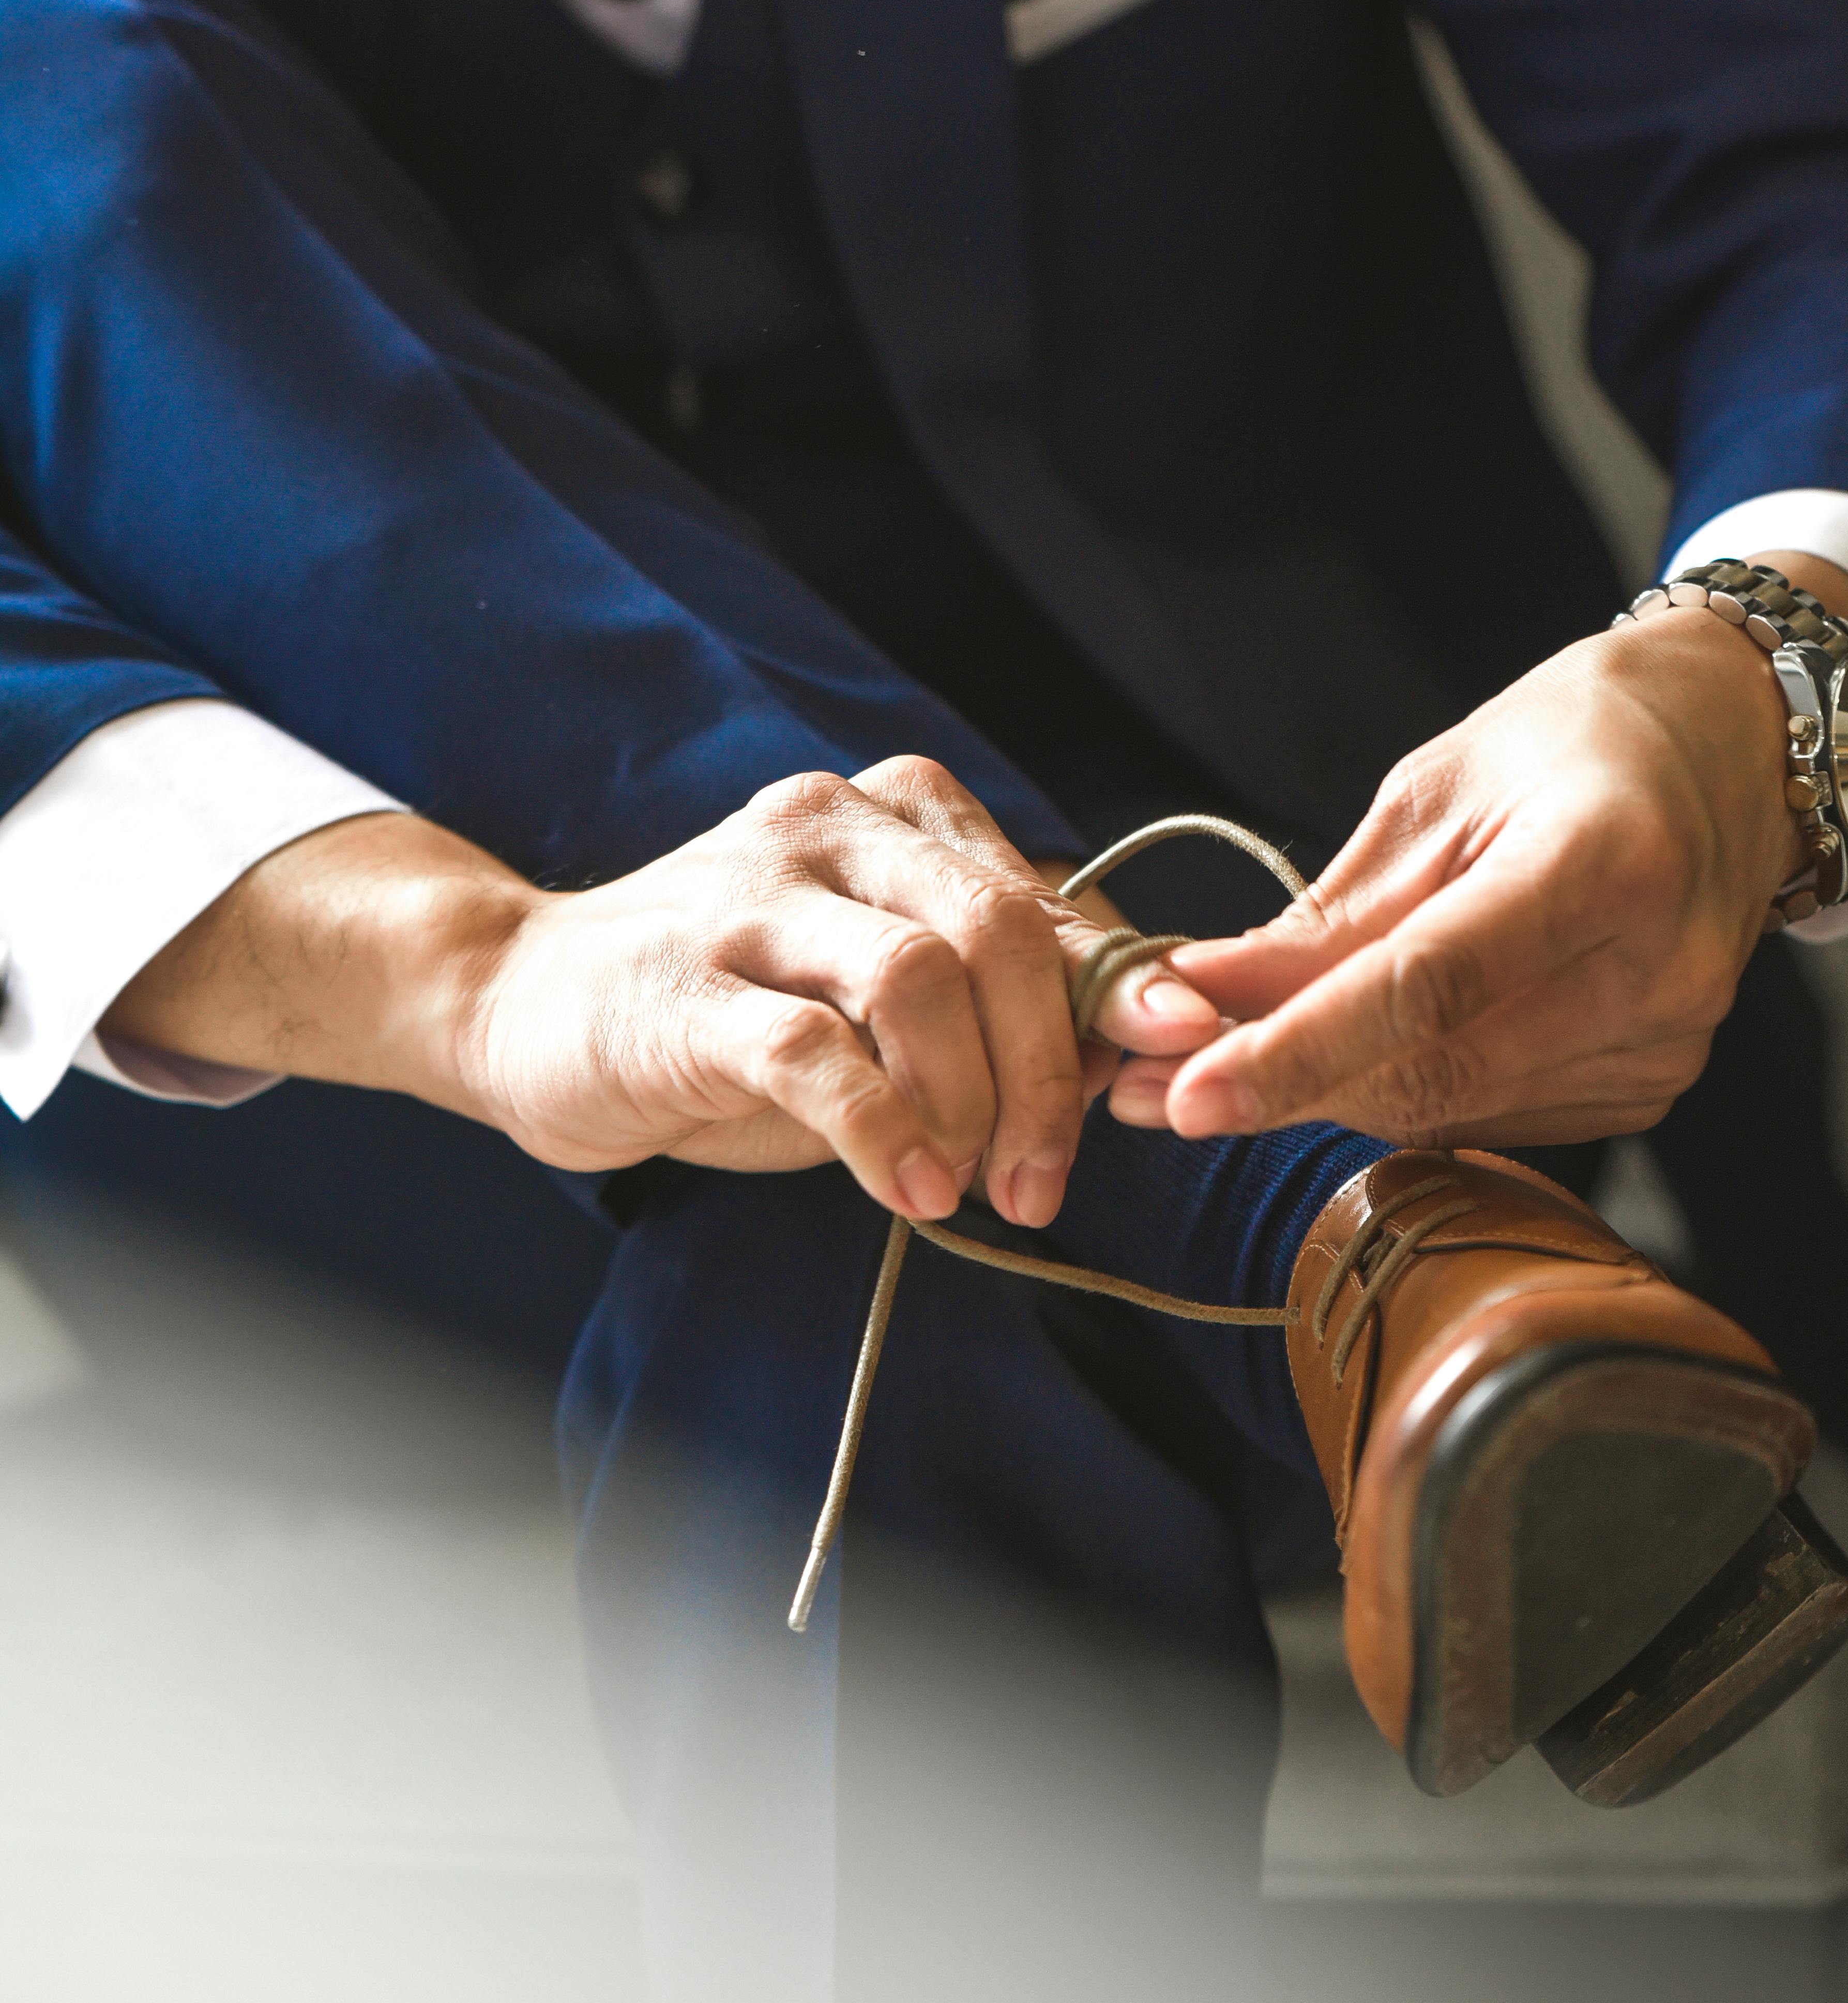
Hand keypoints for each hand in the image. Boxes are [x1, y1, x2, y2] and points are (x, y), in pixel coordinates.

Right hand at [106, 755, 1221, 1226]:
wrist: (523, 1000)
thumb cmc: (733, 1005)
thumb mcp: (879, 990)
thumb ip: (997, 997)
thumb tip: (1146, 1041)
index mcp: (896, 817)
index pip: (1047, 902)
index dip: (1120, 1000)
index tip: (1169, 1079)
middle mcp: (830, 828)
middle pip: (998, 929)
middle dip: (1050, 1066)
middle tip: (1048, 1173)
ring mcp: (750, 897)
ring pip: (917, 977)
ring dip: (969, 1100)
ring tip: (969, 1184)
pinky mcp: (685, 987)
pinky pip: (812, 1048)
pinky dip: (881, 1126)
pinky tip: (908, 1185)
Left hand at [1109, 583, 1847, 1151]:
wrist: (1725, 750)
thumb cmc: (1572, 741)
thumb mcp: (1434, 790)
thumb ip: (1327, 914)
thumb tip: (1198, 994)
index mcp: (1606, 862)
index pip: (1427, 989)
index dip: (1296, 1051)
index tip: (1184, 1094)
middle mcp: (1654, 970)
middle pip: (1431, 1068)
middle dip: (1278, 1085)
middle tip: (1144, 1088)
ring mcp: (1664, 1042)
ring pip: (1449, 1108)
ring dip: (1325, 1094)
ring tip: (1219, 1068)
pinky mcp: (1652, 1084)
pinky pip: (1491, 1114)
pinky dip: (1405, 1091)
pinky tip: (1354, 1054)